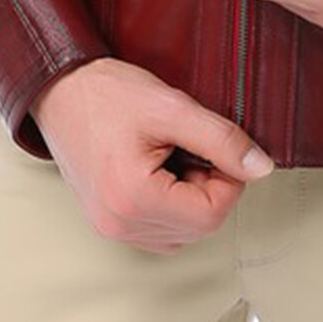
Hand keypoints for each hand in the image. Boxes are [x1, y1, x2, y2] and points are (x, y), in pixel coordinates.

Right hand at [30, 58, 275, 254]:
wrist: (60, 90)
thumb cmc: (110, 94)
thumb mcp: (173, 107)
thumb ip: (222, 139)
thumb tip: (262, 168)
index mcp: (134, 199)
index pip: (212, 214)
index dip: (228, 179)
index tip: (216, 145)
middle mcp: (119, 225)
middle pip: (199, 226)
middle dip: (209, 186)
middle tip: (190, 144)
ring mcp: (111, 228)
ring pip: (183, 232)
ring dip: (191, 196)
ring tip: (171, 153)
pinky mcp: (108, 222)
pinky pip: (160, 230)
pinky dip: (172, 204)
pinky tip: (158, 168)